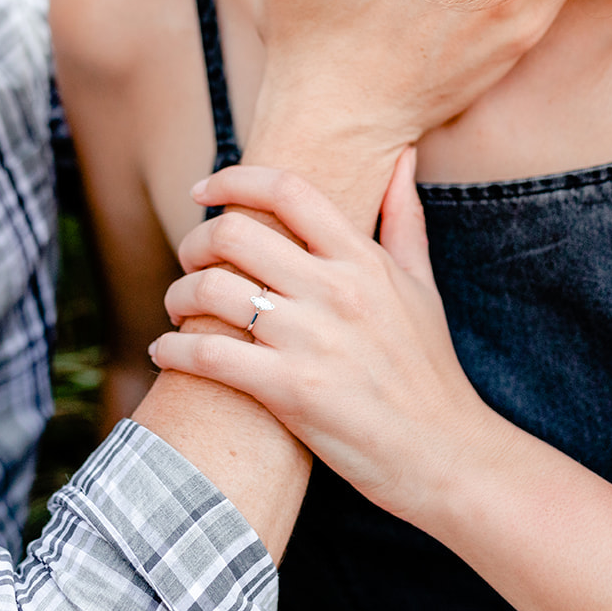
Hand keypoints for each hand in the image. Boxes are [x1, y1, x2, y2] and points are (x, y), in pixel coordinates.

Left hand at [150, 151, 504, 524]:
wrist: (445, 454)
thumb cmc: (429, 371)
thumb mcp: (421, 287)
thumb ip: (403, 219)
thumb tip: (402, 156)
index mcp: (362, 260)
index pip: (287, 190)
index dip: (232, 178)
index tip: (203, 188)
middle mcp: (335, 291)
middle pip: (234, 233)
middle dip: (195, 242)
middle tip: (189, 261)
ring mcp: (311, 340)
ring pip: (211, 290)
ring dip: (178, 295)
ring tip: (178, 310)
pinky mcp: (290, 390)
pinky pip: (208, 353)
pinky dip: (173, 348)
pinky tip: (166, 352)